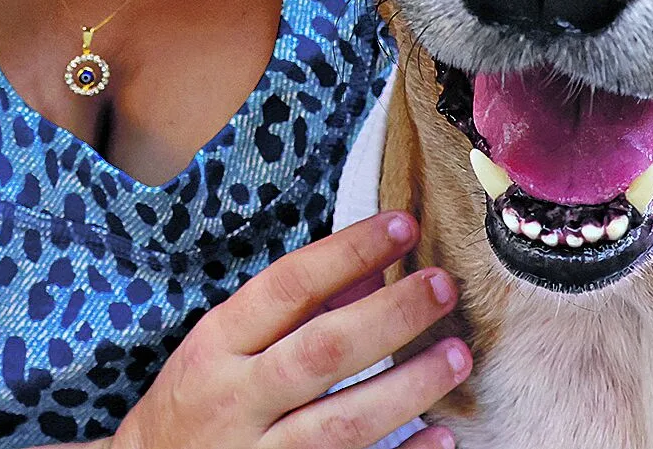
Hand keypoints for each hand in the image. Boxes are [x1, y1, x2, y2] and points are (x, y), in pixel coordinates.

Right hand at [111, 211, 469, 448]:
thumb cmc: (195, 402)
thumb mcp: (223, 345)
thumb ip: (293, 310)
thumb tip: (369, 272)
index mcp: (217, 345)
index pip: (288, 286)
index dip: (348, 251)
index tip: (402, 225)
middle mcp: (237, 399)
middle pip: (322, 352)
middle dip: (390, 316)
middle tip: (443, 286)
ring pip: (344, 423)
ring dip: (408, 388)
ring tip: (458, 355)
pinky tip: (441, 436)